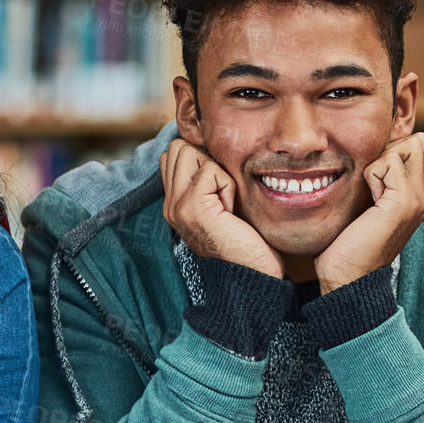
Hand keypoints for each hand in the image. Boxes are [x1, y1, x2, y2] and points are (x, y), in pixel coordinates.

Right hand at [161, 139, 281, 277]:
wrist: (254, 275)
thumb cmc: (247, 240)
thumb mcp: (221, 205)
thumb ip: (208, 181)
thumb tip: (209, 148)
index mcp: (174, 204)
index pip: (173, 155)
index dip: (201, 159)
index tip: (219, 188)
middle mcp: (169, 205)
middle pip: (178, 147)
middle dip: (207, 161)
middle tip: (222, 194)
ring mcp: (177, 206)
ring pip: (189, 152)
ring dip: (216, 172)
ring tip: (225, 202)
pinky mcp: (191, 207)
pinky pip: (210, 170)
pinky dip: (227, 185)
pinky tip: (230, 210)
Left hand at [315, 133, 423, 293]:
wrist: (348, 277)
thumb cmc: (349, 243)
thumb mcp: (369, 204)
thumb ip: (379, 180)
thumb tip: (371, 152)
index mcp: (418, 197)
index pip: (419, 147)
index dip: (393, 149)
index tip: (374, 176)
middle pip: (419, 141)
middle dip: (390, 149)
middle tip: (373, 180)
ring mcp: (418, 199)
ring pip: (408, 146)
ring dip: (381, 161)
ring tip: (371, 191)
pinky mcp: (404, 202)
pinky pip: (389, 162)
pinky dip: (372, 173)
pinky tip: (368, 199)